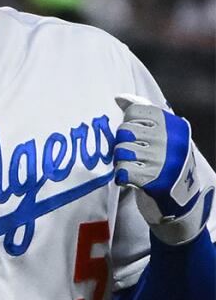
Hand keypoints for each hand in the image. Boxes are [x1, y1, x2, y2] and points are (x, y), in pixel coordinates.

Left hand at [114, 94, 212, 244]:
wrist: (181, 201)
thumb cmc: (166, 162)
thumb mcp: (162, 134)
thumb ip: (142, 112)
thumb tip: (119, 97)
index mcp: (176, 125)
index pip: (134, 112)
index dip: (129, 125)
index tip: (140, 138)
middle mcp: (173, 140)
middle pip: (124, 132)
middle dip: (124, 145)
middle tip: (137, 157)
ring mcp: (165, 161)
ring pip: (121, 152)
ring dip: (122, 162)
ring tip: (137, 168)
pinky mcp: (154, 181)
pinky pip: (122, 172)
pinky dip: (122, 177)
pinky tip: (134, 180)